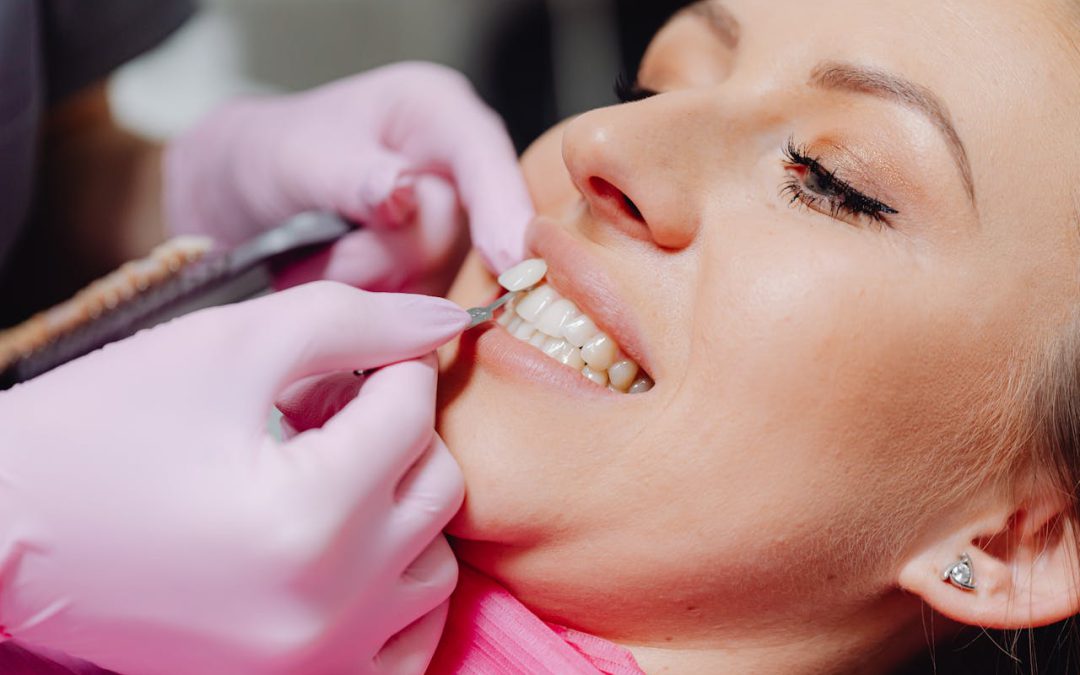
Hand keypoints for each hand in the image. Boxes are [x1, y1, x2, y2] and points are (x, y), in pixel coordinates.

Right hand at [0, 283, 468, 674]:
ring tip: (328, 475)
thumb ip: (351, 320)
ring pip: (433, 562)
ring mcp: (314, 662)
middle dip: (397, 430)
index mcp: (308, 515)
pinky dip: (394, 589)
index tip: (351, 359)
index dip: (389, 364)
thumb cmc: (104, 427)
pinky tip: (344, 549)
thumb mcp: (227, 345)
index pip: (414, 411)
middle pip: (437, 486)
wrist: (1, 531)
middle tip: (333, 411)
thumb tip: (449, 320)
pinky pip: (408, 641)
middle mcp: (325, 607)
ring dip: (400, 505)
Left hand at [165, 62, 534, 285]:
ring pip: (435, 285)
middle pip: (456, 236)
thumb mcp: (297, 154)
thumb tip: (401, 192)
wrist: (239, 202)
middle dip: (384, 256)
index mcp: (437, 115)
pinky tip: (335, 281)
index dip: (502, 208)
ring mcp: (448, 234)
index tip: (509, 259)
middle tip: (322, 250)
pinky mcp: (432, 282)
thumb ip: (351, 174)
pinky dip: (369, 311)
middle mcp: (456, 174)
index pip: (484, 157)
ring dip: (369, 287)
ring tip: (317, 259)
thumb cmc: (270, 156)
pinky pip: (416, 317)